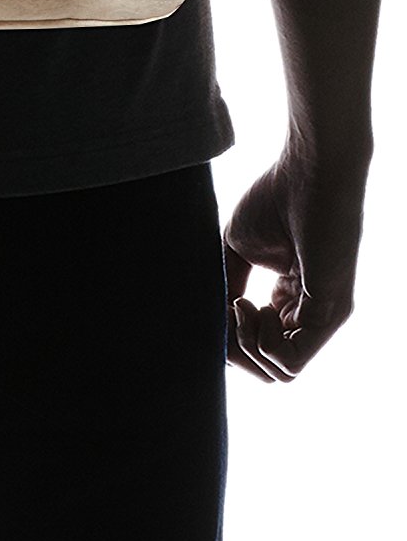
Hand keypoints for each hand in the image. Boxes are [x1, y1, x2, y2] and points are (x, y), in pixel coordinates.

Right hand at [222, 134, 366, 382]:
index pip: (261, 349)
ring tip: (239, 303)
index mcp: (294, 301)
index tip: (219, 304)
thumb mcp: (237, 250)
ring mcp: (325, 317)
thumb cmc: (277, 198)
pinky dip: (259, 344)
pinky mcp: (330, 312)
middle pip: (269, 369)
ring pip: (279, 372)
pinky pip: (291, 361)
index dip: (230, 339)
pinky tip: (251, 305)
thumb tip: (209, 321)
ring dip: (245, 346)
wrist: (309, 168)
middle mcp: (313, 315)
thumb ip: (226, 287)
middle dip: (234, 350)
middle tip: (226, 308)